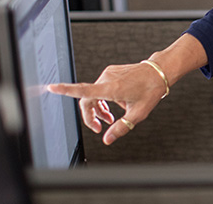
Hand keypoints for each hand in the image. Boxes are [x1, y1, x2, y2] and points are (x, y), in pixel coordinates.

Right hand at [47, 34, 207, 144]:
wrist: (160, 71)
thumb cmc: (151, 89)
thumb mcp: (137, 114)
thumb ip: (121, 128)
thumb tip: (108, 139)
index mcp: (111, 88)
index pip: (83, 90)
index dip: (66, 90)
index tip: (52, 88)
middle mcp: (107, 78)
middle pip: (87, 99)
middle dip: (90, 115)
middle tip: (98, 127)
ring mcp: (109, 73)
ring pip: (94, 93)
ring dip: (99, 108)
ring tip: (109, 119)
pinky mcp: (112, 72)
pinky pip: (101, 87)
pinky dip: (104, 99)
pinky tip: (115, 105)